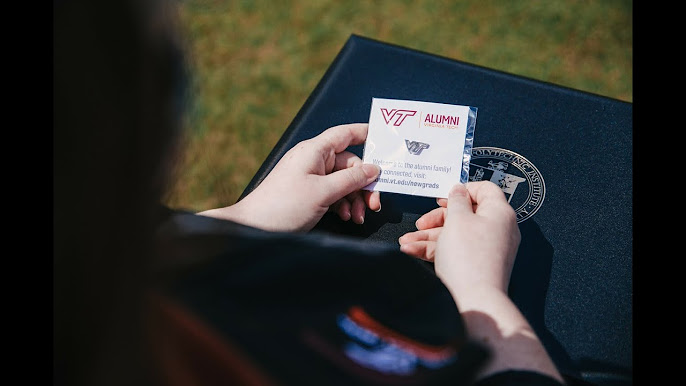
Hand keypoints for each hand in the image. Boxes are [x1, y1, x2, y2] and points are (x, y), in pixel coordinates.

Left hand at [198, 123, 380, 231]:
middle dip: (364, 184)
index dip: (365, 133)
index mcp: (314, 151)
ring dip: (355, 198)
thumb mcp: (323, 192)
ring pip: (344, 181)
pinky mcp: (308, 194)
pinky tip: (347, 216)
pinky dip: (343, 204)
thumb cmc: (282, 206)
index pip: (345, 134)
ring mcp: (310, 177)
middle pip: (350, 164)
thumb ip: (351, 179)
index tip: (385, 139)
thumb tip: (373, 169)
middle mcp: (313, 161)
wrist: (253, 228)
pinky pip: (334, 193)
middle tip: (373, 203)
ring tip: (358, 216)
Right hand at [401, 183, 563, 382]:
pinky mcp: (477, 265)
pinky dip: (435, 250)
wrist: (474, 301)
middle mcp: (497, 229)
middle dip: (437, 218)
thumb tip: (459, 190)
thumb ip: (457, 200)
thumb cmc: (468, 257)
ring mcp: (487, 249)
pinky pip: (456, 251)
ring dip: (429, 236)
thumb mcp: (457, 219)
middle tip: (421, 222)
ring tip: (406, 242)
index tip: (443, 197)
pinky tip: (412, 252)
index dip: (462, 190)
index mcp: (499, 213)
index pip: (485, 189)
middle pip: (466, 213)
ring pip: (456, 234)